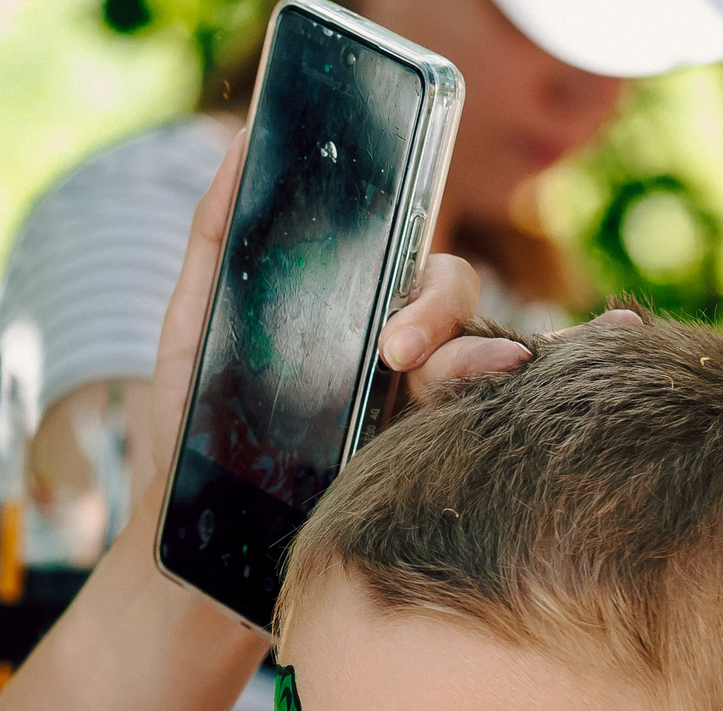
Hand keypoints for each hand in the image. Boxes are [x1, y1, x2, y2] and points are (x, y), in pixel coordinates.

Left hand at [137, 124, 637, 495]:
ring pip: (485, 372)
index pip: (421, 283)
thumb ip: (215, 239)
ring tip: (471, 381)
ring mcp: (418, 424)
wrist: (188, 554)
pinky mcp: (424, 477)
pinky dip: (520, 415)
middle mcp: (402, 370)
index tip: (395, 332)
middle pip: (461, 316)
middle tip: (397, 354)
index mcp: (359, 326)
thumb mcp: (193, 332)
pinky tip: (533, 400)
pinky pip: (490, 437)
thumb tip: (241, 144)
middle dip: (442, 323)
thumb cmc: (190, 438)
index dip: (431, 290)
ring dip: (485, 368)